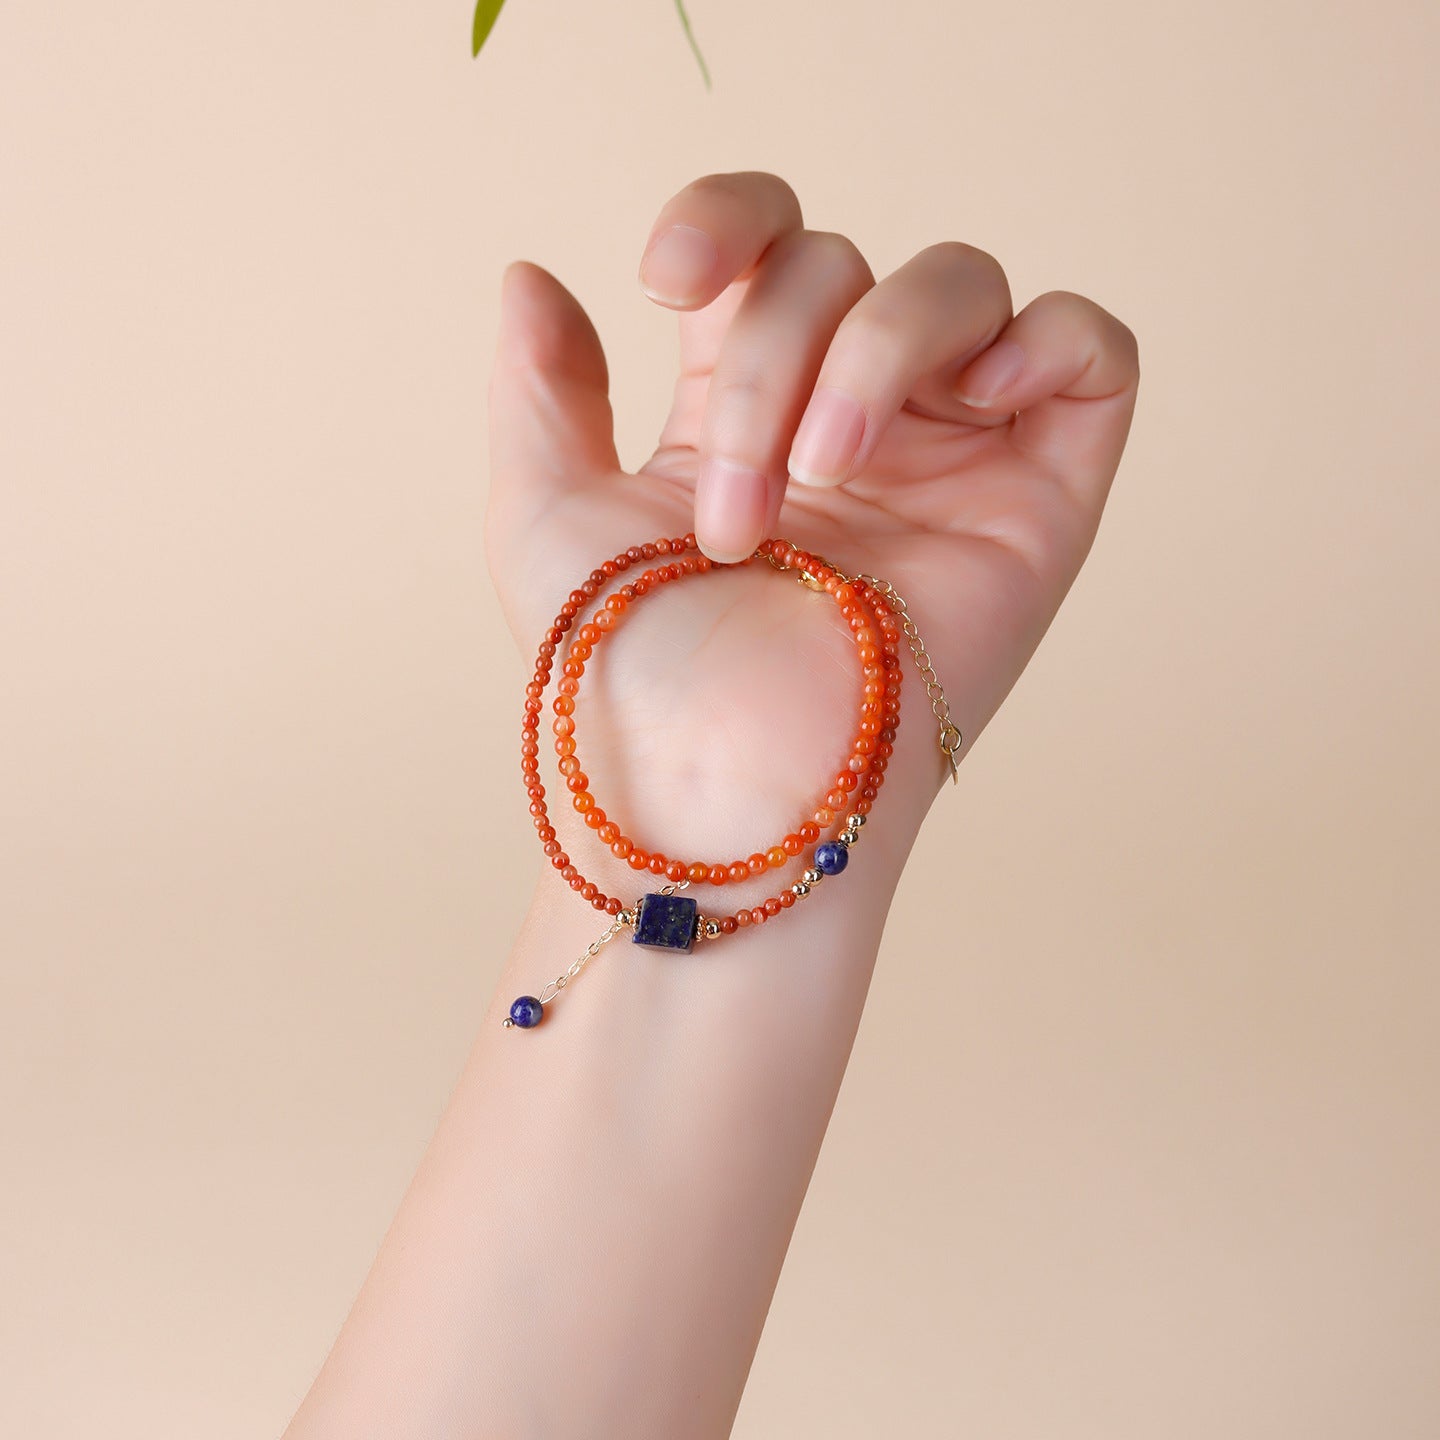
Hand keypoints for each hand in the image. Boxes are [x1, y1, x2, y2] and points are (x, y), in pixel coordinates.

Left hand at [485, 172, 1137, 869]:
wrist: (716, 797)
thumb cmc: (627, 681)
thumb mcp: (549, 514)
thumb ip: (542, 386)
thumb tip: (534, 271)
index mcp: (746, 412)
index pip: (767, 248)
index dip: (726, 219)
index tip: (669, 281)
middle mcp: (851, 422)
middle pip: (843, 268)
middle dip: (776, 361)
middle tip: (738, 515)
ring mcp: (950, 458)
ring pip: (957, 287)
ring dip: (874, 356)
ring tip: (828, 479)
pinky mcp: (1040, 505)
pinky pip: (1090, 357)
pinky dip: (1041, 344)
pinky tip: (972, 403)